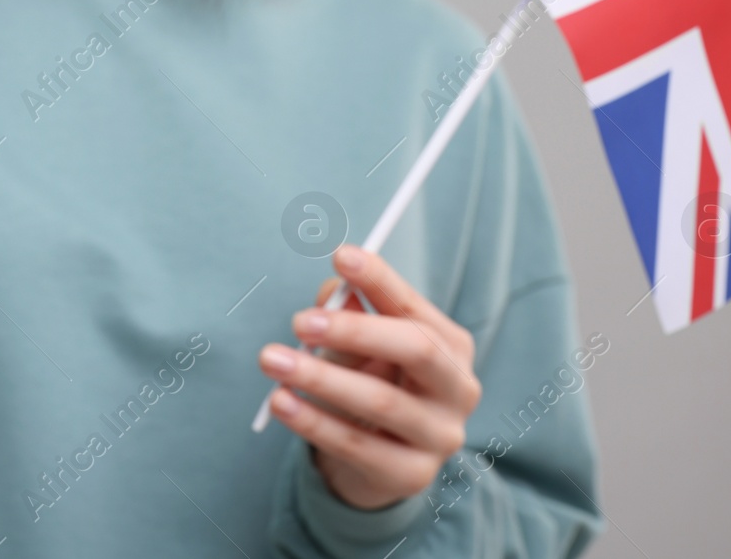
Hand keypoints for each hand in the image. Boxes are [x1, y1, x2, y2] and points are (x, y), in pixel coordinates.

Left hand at [258, 243, 481, 509]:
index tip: (341, 255)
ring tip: (271, 359)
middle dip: (355, 331)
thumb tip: (331, 294)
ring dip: (320, 378)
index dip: (380, 280)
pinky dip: (313, 421)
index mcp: (451, 346)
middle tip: (300, 321)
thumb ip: (349, 315)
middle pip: (416, 350)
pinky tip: (279, 402)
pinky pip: (357, 445)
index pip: (415, 306)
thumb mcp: (361, 346)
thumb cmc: (371, 383)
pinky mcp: (411, 475)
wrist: (379, 461)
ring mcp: (440, 436)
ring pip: (380, 401)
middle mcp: (458, 389)